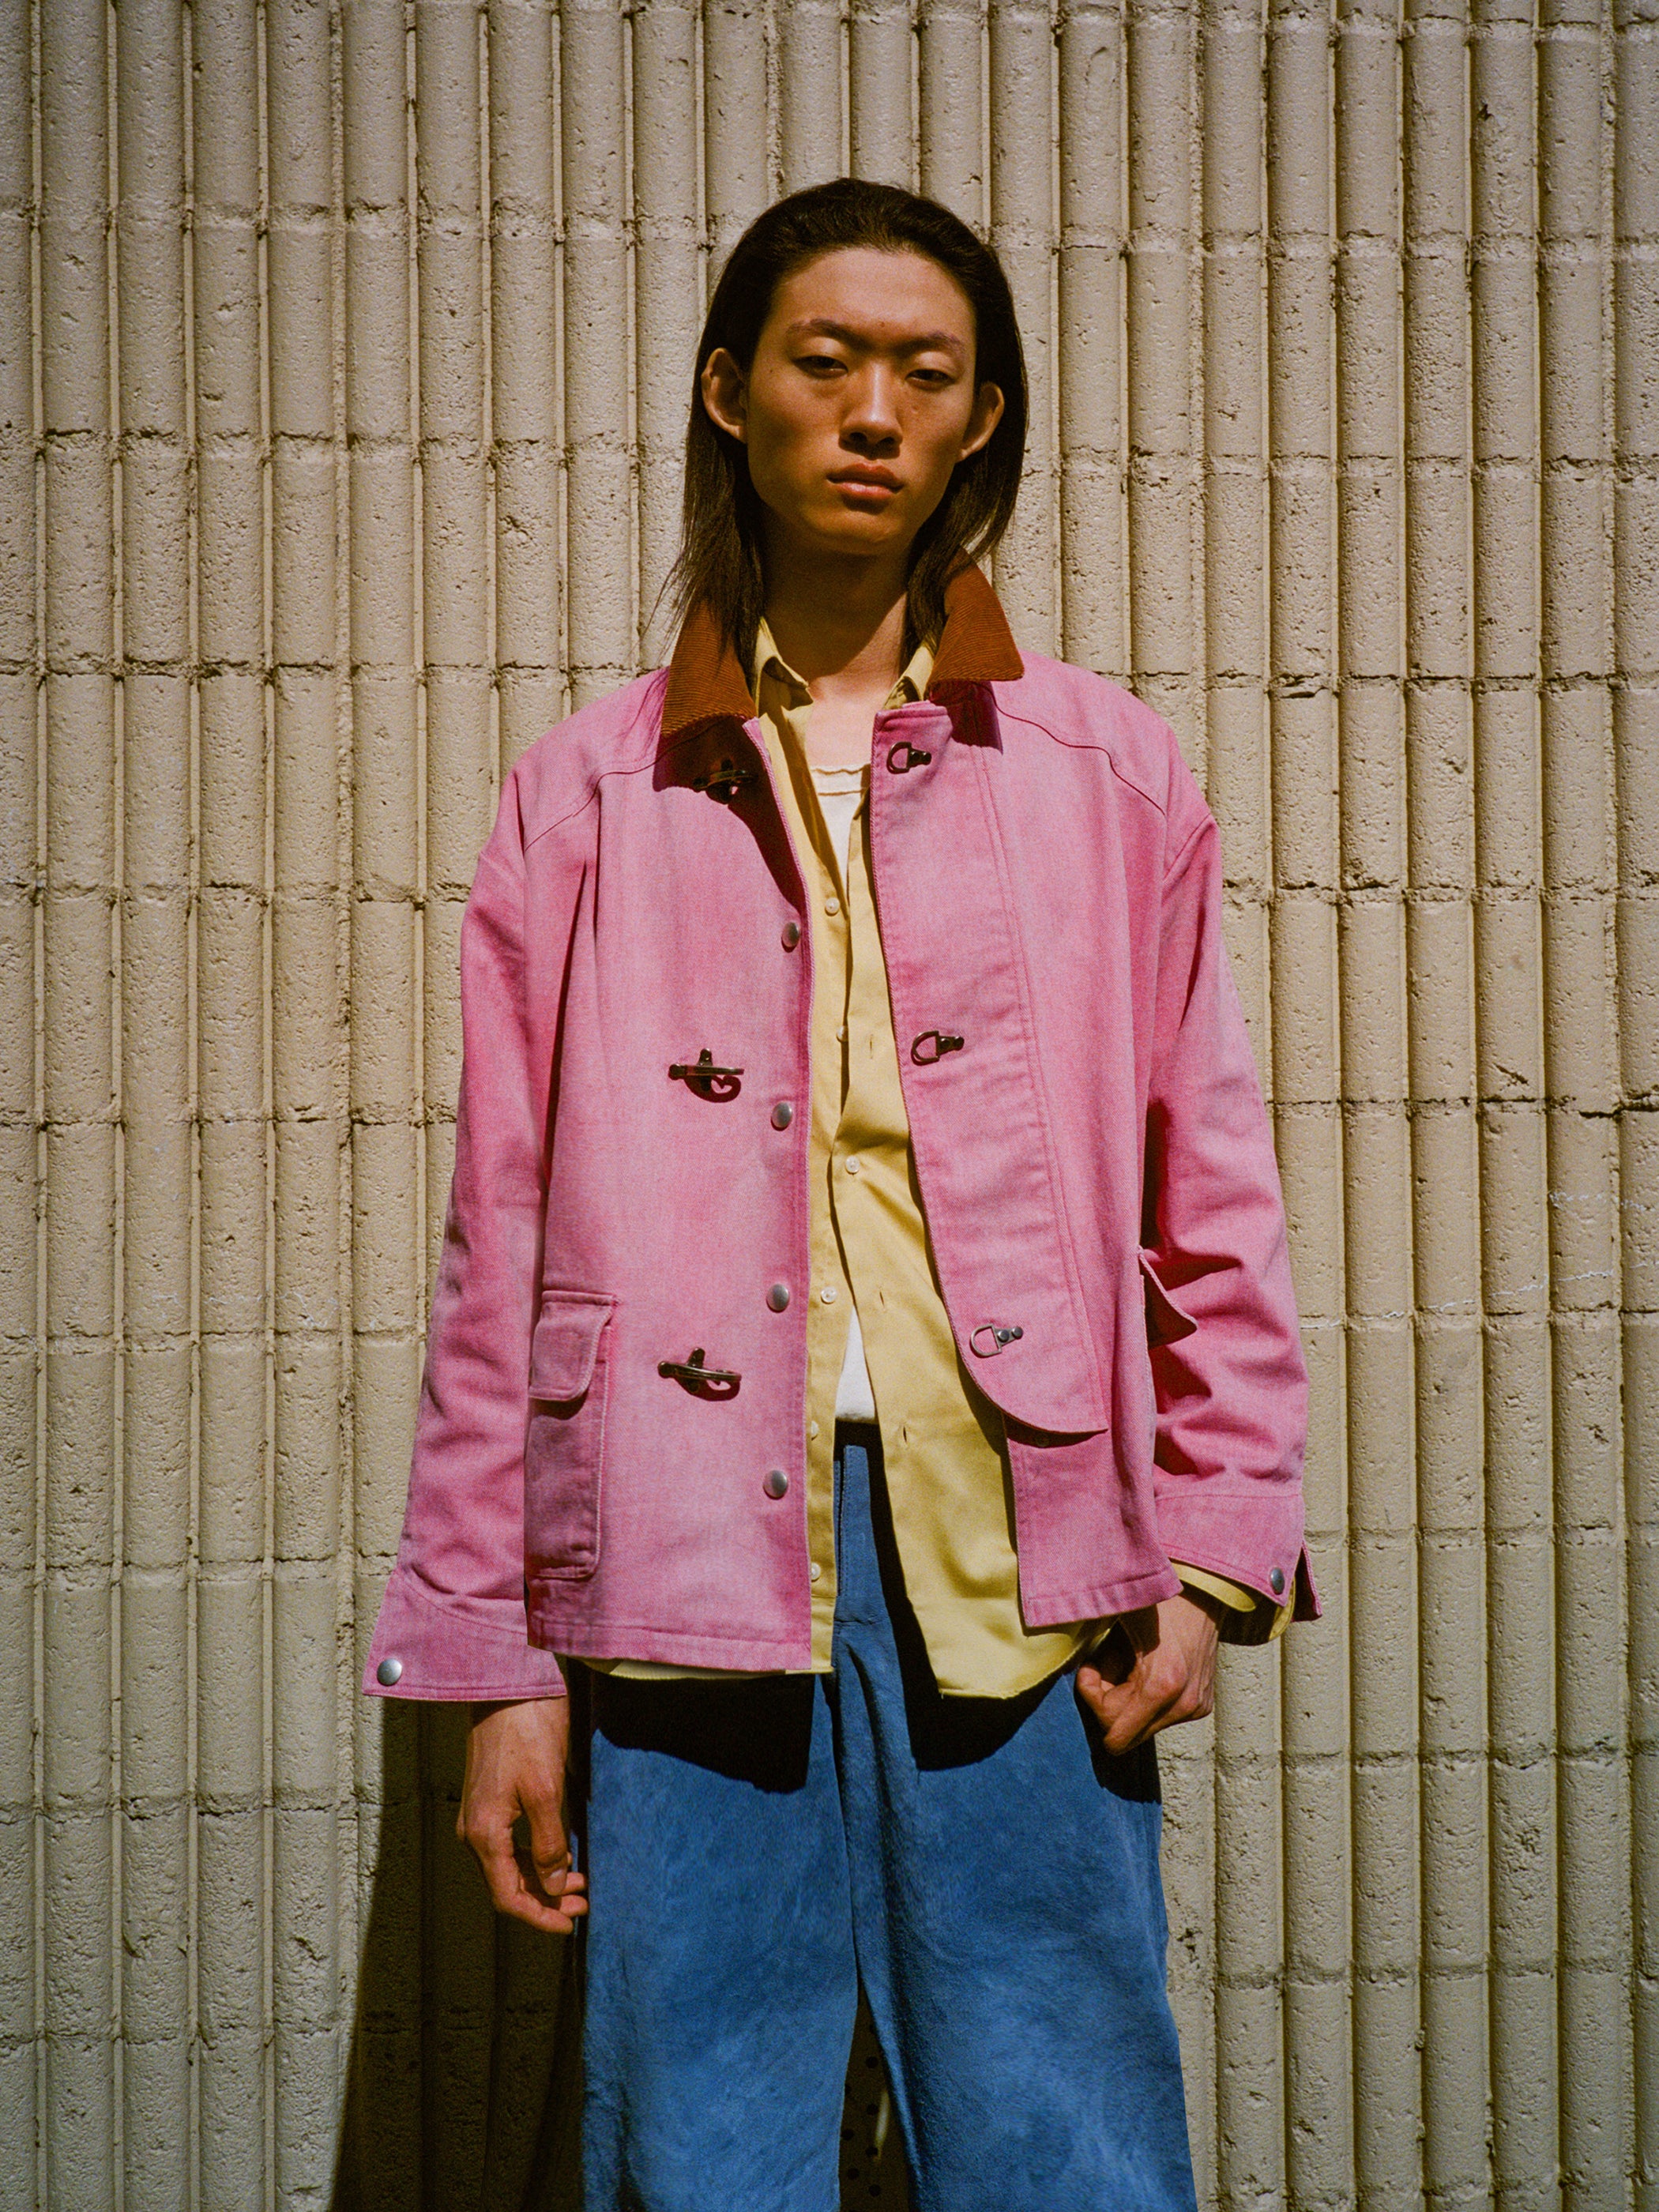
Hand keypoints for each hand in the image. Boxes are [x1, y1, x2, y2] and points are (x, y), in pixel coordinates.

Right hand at [458, 1696, 588, 1934]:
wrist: (507, 1682)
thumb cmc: (527, 1730)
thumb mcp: (545, 1790)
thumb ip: (548, 1843)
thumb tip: (552, 1885)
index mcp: (484, 1833)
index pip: (508, 1897)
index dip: (539, 1917)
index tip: (571, 1925)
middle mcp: (474, 1830)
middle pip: (507, 1884)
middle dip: (545, 1900)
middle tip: (585, 1903)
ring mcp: (479, 1813)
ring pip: (508, 1865)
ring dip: (542, 1879)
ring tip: (579, 1883)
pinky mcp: (490, 1798)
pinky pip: (509, 1843)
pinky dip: (534, 1856)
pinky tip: (559, 1855)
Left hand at [1074, 1587, 1224, 1756]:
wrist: (1204, 1589)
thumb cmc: (1155, 1599)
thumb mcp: (1118, 1623)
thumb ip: (1097, 1661)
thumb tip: (1078, 1685)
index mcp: (1162, 1685)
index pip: (1117, 1736)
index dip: (1094, 1701)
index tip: (1092, 1668)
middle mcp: (1184, 1704)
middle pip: (1126, 1731)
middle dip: (1109, 1697)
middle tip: (1108, 1659)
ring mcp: (1196, 1706)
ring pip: (1142, 1724)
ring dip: (1127, 1696)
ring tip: (1130, 1658)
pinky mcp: (1202, 1704)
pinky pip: (1159, 1716)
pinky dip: (1145, 1696)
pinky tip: (1147, 1665)